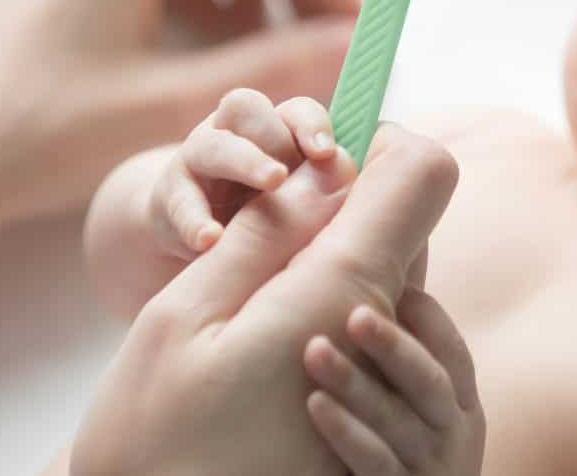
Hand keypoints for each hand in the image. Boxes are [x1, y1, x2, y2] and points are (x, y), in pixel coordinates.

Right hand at [70, 124, 458, 475]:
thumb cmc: (156, 431)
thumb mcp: (187, 314)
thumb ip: (264, 234)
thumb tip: (325, 169)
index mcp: (343, 288)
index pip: (420, 173)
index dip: (373, 146)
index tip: (310, 161)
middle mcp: (380, 326)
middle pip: (403, 219)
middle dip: (343, 201)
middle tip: (257, 234)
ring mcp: (379, 369)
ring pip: (383, 267)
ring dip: (328, 256)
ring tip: (247, 300)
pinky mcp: (367, 398)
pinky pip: (364, 318)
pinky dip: (324, 305)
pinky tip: (262, 340)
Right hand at [153, 90, 351, 259]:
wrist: (201, 239)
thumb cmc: (269, 216)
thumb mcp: (302, 201)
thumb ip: (328, 191)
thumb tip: (367, 192)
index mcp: (276, 131)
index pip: (295, 110)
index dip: (312, 125)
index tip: (327, 153)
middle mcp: (236, 134)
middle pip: (248, 109)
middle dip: (273, 137)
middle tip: (288, 172)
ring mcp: (199, 161)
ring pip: (214, 146)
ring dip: (244, 162)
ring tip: (269, 185)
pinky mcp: (170, 197)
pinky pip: (179, 201)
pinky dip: (194, 220)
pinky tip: (209, 241)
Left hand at [305, 290, 484, 475]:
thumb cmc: (398, 454)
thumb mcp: (413, 410)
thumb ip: (400, 358)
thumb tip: (386, 282)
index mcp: (461, 407)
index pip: (453, 354)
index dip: (427, 318)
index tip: (393, 285)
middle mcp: (454, 437)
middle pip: (430, 382)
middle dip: (392, 345)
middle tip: (352, 312)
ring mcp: (429, 470)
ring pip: (399, 422)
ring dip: (357, 383)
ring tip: (314, 350)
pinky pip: (374, 464)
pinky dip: (346, 434)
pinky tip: (314, 405)